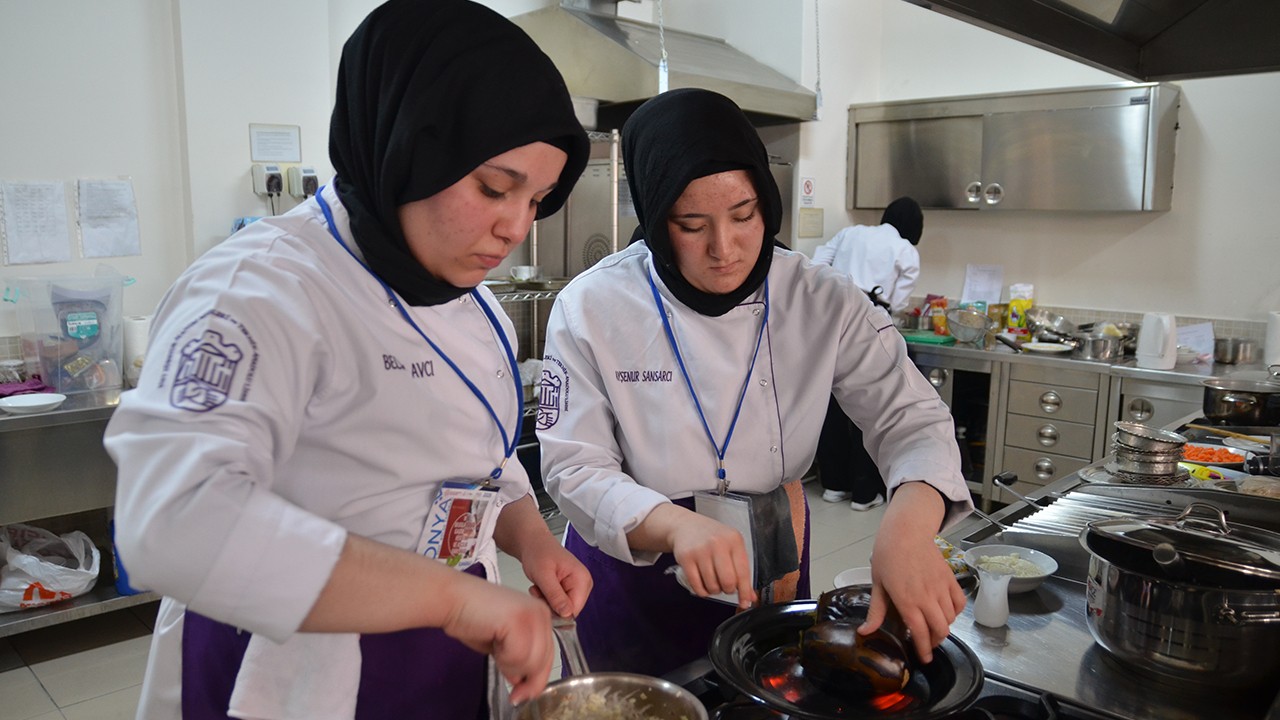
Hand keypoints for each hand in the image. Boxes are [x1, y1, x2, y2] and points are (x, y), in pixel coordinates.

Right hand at [441, 578, 554, 703]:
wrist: (451, 598)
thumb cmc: (471, 616)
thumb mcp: (502, 642)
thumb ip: (518, 657)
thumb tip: (523, 681)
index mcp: (540, 615)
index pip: (548, 655)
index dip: (537, 679)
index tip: (523, 694)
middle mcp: (541, 613)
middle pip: (543, 660)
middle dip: (526, 679)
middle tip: (512, 688)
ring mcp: (532, 615)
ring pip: (532, 662)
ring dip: (511, 667)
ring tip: (496, 651)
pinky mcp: (518, 620)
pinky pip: (518, 656)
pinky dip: (504, 659)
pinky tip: (494, 644)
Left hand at [522, 534, 592, 617]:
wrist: (533, 543)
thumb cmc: (538, 552)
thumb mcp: (543, 575)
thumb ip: (555, 595)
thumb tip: (567, 614)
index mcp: (582, 579)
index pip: (575, 610)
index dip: (557, 612)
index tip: (543, 602)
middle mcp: (583, 584)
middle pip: (569, 610)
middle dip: (551, 606)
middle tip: (539, 591)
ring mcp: (577, 587)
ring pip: (562, 608)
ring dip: (547, 602)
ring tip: (539, 587)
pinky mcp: (569, 589)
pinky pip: (558, 604)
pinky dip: (546, 599)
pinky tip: (541, 588)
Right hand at [665, 507, 757, 608]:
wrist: (685, 526)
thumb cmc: (711, 537)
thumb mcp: (731, 546)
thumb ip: (741, 570)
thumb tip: (750, 596)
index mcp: (734, 540)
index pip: (743, 572)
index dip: (745, 591)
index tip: (745, 602)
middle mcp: (718, 543)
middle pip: (728, 581)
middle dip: (728, 589)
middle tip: (725, 585)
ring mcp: (701, 550)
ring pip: (712, 586)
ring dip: (714, 589)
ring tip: (713, 580)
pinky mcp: (686, 558)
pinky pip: (697, 586)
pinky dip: (702, 591)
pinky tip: (703, 583)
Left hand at [858, 483, 964, 661]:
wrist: (906, 531)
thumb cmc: (887, 555)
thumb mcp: (878, 584)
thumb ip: (876, 611)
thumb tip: (865, 632)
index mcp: (907, 601)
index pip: (920, 633)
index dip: (924, 649)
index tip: (924, 659)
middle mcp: (927, 597)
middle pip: (940, 630)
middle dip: (935, 642)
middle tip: (927, 644)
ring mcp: (941, 588)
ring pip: (951, 618)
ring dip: (944, 627)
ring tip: (933, 627)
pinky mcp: (950, 579)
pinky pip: (959, 603)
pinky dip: (955, 612)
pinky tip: (946, 612)